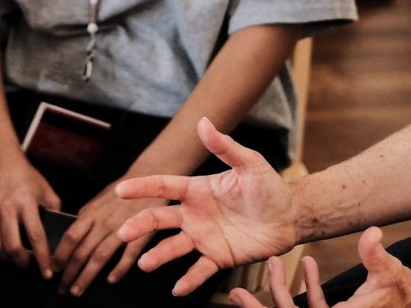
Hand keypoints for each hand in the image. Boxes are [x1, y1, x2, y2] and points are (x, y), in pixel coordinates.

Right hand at [0, 148, 61, 275]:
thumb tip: (59, 232)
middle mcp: (6, 208)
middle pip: (12, 246)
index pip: (36, 237)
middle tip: (27, 264)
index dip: (43, 258)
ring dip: (3, 258)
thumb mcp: (44, 189)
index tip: (48, 272)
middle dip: (22, 262)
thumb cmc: (24, 176)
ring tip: (11, 256)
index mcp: (26, 203)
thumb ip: (53, 210)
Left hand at [53, 183, 164, 296]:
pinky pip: (127, 256)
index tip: (54, 268)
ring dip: (86, 277)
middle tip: (62, 287)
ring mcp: (122, 228)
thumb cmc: (123, 190)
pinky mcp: (140, 234)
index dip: (60, 255)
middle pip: (81, 251)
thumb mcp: (99, 198)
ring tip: (77, 290)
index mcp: (92, 212)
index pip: (70, 237)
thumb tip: (72, 229)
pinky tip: (111, 280)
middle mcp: (104, 222)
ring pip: (100, 257)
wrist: (150, 178)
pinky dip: (118, 270)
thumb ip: (86, 214)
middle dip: (69, 273)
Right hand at [115, 117, 296, 296]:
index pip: (163, 186)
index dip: (142, 187)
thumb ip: (225, 146)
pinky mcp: (218, 257)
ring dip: (158, 256)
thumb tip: (204, 121)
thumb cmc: (268, 186)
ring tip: (144, 264)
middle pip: (159, 219)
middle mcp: (194, 214)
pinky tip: (178, 289)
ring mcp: (204, 237)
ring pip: (174, 247)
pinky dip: (188, 280)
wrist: (289, 217)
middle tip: (124, 234)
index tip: (121, 190)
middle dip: (140, 226)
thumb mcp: (249, 163)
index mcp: (197, 189)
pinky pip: (200, 270)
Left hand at [232, 228, 410, 307]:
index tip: (239, 298)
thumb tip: (372, 232)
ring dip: (285, 289)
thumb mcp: (390, 272)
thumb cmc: (408, 293)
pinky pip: (321, 305)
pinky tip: (308, 263)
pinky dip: (311, 287)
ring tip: (272, 264)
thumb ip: (375, 253)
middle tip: (236, 293)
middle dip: (263, 306)